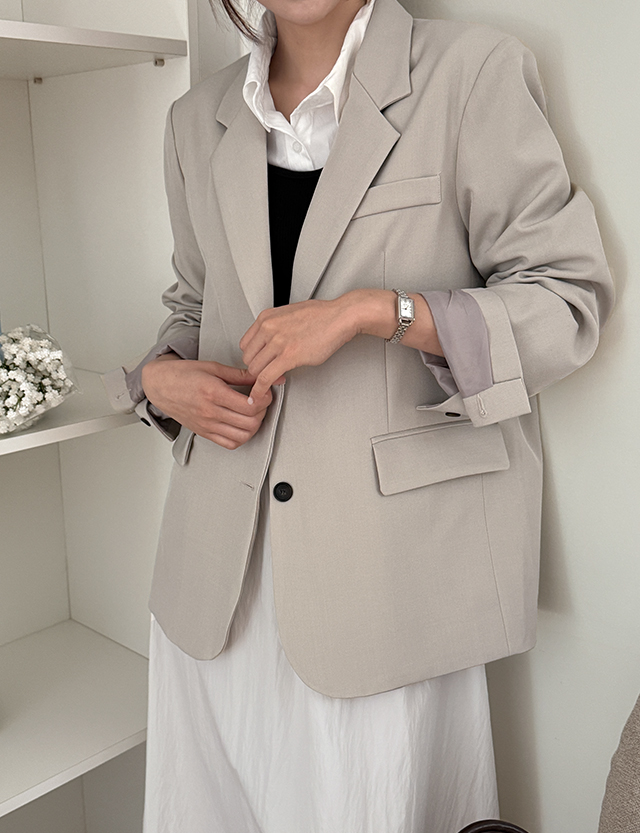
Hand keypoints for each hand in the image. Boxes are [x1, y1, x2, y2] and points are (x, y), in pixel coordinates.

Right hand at [141, 356, 272, 449]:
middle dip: (263, 412)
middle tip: (262, 402)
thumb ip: (239, 374)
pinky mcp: (204, 433)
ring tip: (253, 414)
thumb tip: (260, 376)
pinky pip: (229, 444)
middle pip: (250, 422)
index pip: (250, 406)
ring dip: (255, 426)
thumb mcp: (213, 367)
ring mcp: (206, 425)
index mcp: (213, 392)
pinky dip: (241, 438)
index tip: (265, 393)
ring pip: (243, 436)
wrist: (159, 385)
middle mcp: (209, 412)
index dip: (264, 400)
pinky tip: (242, 426)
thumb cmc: (183, 374)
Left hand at [239, 296, 361, 400]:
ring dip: (262, 378)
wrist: (340, 317)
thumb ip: (276, 328)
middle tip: (270, 372)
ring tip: (276, 378)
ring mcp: (277, 342)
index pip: (246, 343)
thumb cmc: (322, 315)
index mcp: (266, 318)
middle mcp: (268, 328)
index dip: (253, 356)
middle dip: (258, 368)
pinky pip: (265, 378)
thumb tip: (271, 342)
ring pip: (255, 369)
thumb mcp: (290, 315)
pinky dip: (260, 390)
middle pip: (248, 357)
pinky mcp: (288, 356)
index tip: (261, 362)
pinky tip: (260, 394)